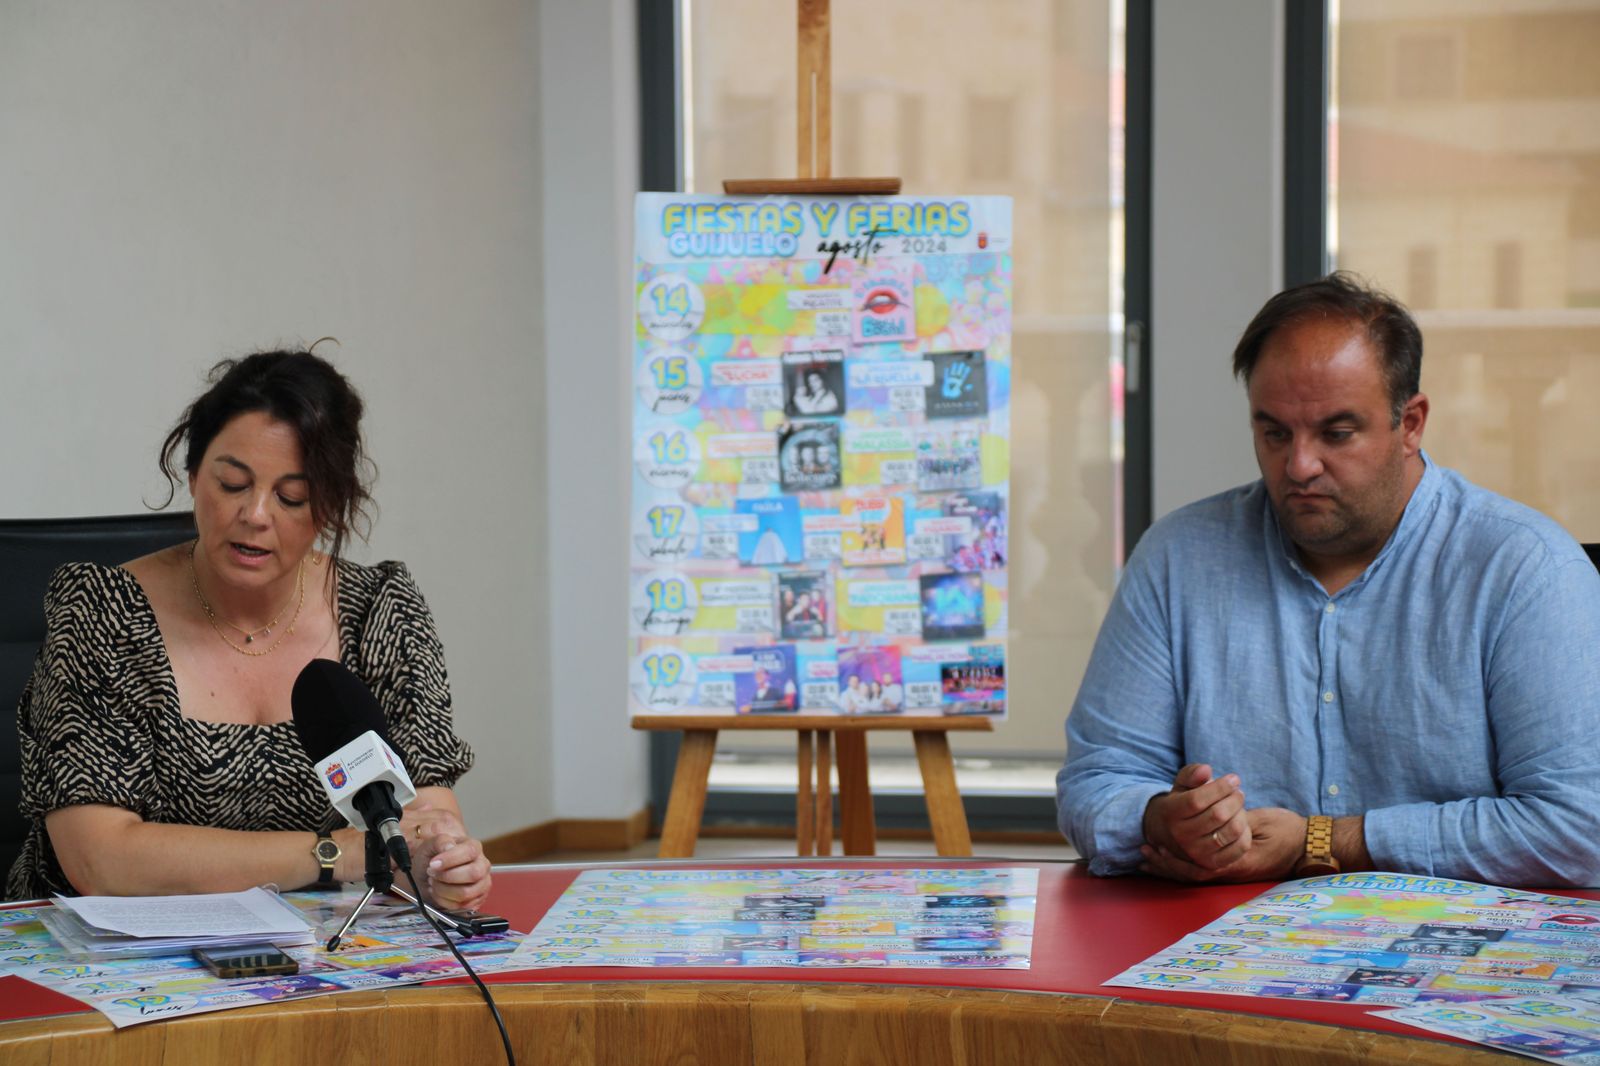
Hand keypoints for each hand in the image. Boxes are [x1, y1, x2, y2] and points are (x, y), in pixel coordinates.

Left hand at [397, 803, 492, 911]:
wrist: (426, 877)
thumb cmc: (431, 860)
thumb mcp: (430, 845)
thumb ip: (440, 841)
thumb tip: (449, 846)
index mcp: (474, 847)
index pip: (469, 852)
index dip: (450, 859)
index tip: (433, 864)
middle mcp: (482, 865)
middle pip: (473, 874)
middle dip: (446, 877)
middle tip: (432, 874)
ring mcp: (482, 884)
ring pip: (466, 893)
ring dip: (443, 890)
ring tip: (435, 883)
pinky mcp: (477, 900)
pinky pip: (462, 906)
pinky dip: (445, 901)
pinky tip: (440, 893)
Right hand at [1141, 763, 1250, 870]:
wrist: (1171, 834)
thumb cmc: (1182, 803)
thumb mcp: (1181, 784)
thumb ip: (1192, 773)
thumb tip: (1206, 770)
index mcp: (1172, 813)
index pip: (1198, 800)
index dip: (1220, 787)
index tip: (1234, 779)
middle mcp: (1181, 836)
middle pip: (1218, 815)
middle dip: (1235, 799)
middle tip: (1238, 793)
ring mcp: (1197, 853)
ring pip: (1232, 830)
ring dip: (1241, 814)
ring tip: (1238, 807)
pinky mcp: (1213, 864)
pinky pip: (1240, 847)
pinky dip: (1246, 832)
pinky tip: (1240, 823)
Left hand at [1141, 807, 1306, 883]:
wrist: (1312, 846)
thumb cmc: (1288, 831)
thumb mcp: (1259, 821)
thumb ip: (1233, 822)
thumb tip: (1209, 817)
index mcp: (1236, 862)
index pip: (1196, 867)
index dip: (1173, 860)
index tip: (1154, 848)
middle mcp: (1233, 871)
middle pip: (1191, 875)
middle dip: (1166, 866)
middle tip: (1143, 855)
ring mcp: (1234, 870)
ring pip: (1196, 874)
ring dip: (1172, 866)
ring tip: (1150, 858)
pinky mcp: (1237, 866)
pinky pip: (1206, 869)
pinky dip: (1186, 864)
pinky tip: (1173, 856)